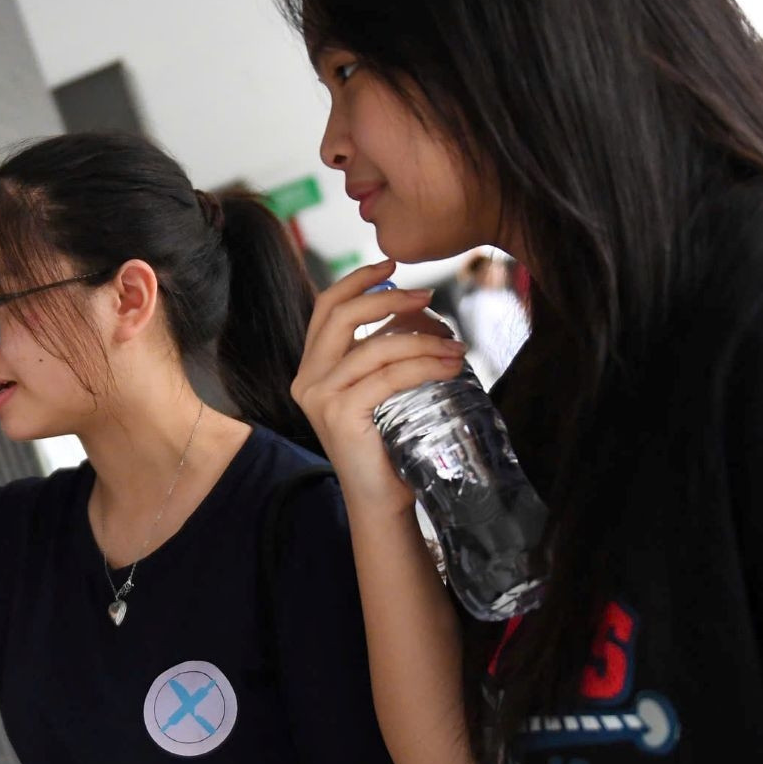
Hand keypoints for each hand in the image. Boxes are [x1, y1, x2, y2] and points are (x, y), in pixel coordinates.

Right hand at [291, 260, 468, 513]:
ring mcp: (320, 398)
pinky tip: (450, 366)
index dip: (357, 279)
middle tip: (429, 296)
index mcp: (311, 368)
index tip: (392, 264)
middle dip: (388, 297)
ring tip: (456, 345)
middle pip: (342, 315)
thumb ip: (380, 354)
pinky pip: (387, 376)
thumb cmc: (386, 444)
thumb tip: (417, 311)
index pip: (326, 307)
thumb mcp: (377, 390)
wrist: (380, 499)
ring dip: (421, 339)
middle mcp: (306, 379)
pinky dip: (423, 365)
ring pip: (373, 347)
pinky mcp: (340, 415)